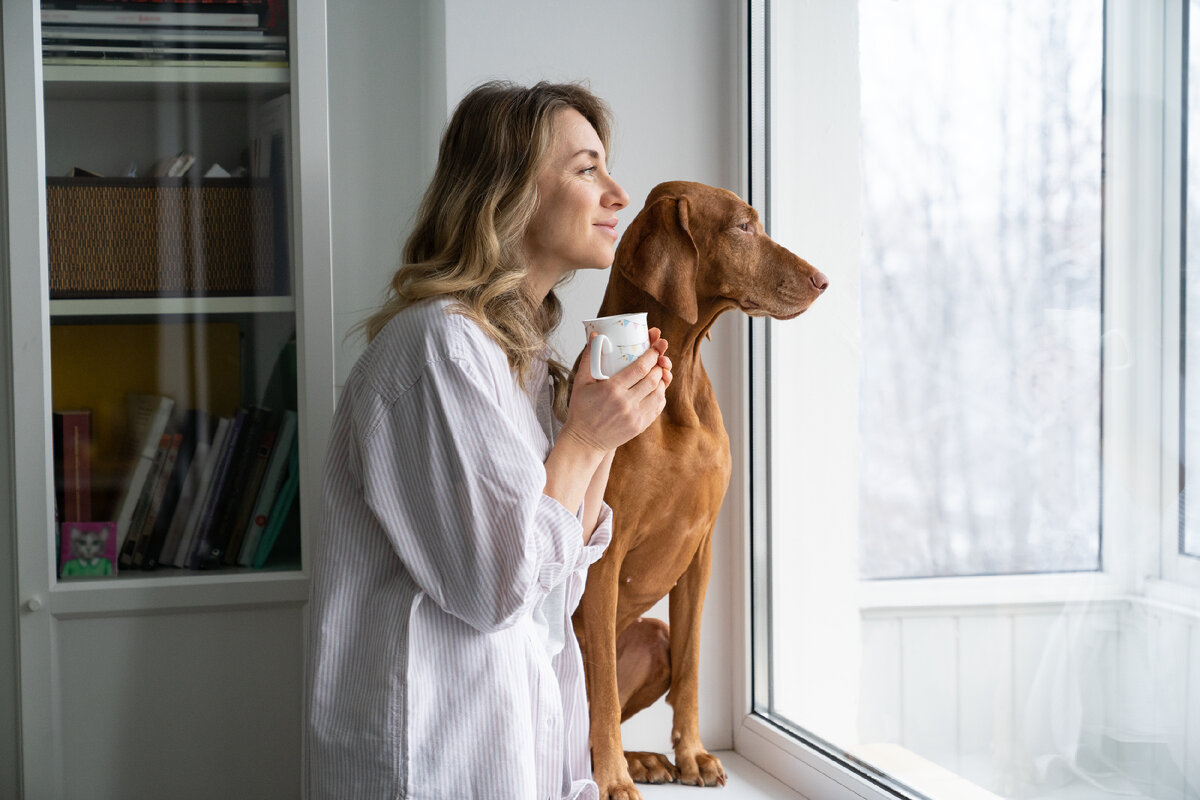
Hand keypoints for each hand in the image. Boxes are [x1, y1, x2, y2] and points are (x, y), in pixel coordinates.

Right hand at [561, 329, 672, 452]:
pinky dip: (660, 396)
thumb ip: (589, 357)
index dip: (652, 354)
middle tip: (658, 359)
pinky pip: (657, 408)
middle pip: (652, 379)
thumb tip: (595, 335)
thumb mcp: (580, 382)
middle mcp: (626, 403)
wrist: (584, 441)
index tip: (657, 346)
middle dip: (658, 365)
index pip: (640, 368)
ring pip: (658, 393)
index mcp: (612, 390)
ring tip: (657, 373)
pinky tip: (656, 390)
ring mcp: (634, 417)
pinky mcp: (639, 426)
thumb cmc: (581, 410)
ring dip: (661, 381)